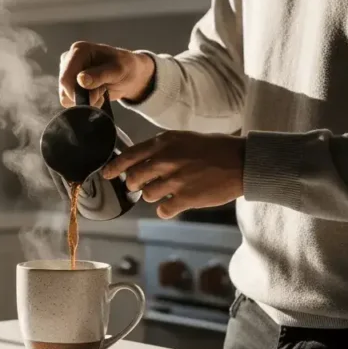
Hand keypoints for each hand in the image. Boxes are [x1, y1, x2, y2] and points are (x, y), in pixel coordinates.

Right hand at [59, 41, 154, 107]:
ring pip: (65, 96)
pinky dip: (84, 102)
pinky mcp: (70, 83)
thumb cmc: (126, 67)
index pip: (66, 77)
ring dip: (85, 100)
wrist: (130, 75)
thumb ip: (100, 75)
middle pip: (64, 87)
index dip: (77, 92)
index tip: (96, 97)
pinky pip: (69, 100)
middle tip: (102, 92)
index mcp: (79, 50)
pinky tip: (96, 94)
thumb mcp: (118, 70)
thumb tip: (81, 80)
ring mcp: (69, 71)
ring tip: (101, 91)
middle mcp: (69, 59)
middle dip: (84, 96)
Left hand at [100, 132, 244, 218]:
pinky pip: (163, 210)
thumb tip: (139, 160)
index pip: (128, 157)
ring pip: (147, 195)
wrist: (242, 162)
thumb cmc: (214, 148)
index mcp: (163, 143)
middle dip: (135, 184)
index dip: (114, 168)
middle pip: (133, 179)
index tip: (106, 174)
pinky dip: (167, 209)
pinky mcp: (185, 199)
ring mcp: (174, 180)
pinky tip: (175, 204)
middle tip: (143, 185)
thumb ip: (160, 148)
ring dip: (154, 195)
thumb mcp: (183, 138)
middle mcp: (165, 161)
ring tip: (170, 190)